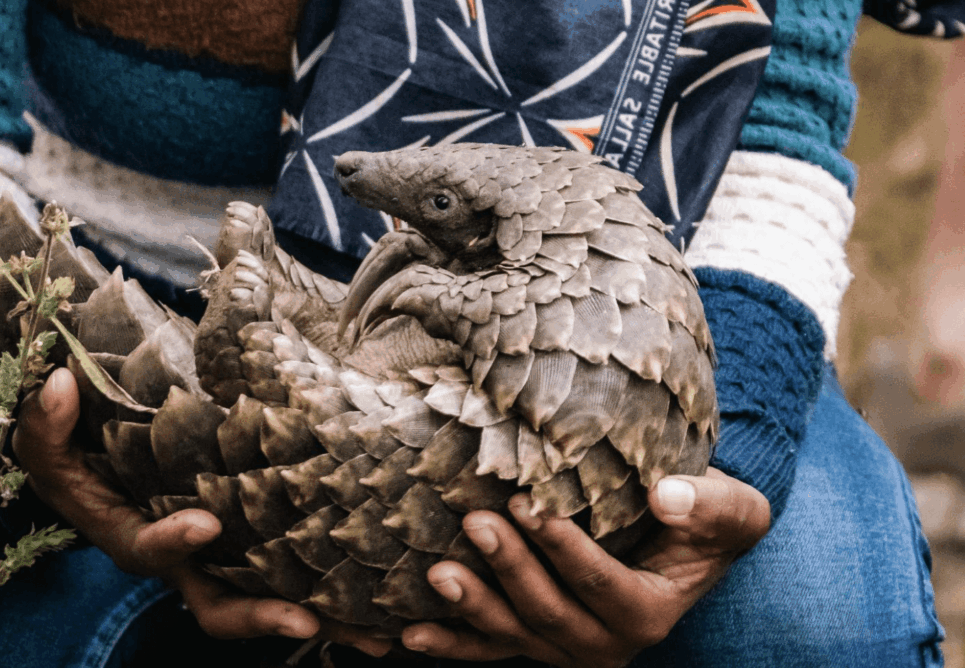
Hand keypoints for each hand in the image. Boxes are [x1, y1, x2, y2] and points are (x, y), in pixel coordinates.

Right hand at [12, 369, 389, 653]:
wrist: (114, 461)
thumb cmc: (80, 453)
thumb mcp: (52, 442)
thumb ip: (48, 422)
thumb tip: (61, 382)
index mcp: (132, 536)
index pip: (147, 549)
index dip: (171, 542)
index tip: (203, 522)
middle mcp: (183, 561)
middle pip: (218, 606)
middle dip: (260, 618)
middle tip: (305, 621)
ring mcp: (223, 559)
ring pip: (269, 600)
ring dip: (320, 618)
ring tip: (377, 633)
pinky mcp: (258, 546)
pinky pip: (295, 576)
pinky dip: (337, 590)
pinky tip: (388, 595)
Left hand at [401, 468, 769, 666]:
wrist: (689, 545)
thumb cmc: (708, 519)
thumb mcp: (730, 509)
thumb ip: (707, 505)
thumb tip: (668, 496)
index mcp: (649, 613)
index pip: (602, 584)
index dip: (565, 549)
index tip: (530, 505)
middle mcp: (607, 643)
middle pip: (550, 611)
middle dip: (511, 568)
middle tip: (476, 522)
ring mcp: (566, 647)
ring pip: (515, 634)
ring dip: (474, 605)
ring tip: (438, 572)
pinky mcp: (538, 640)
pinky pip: (493, 647)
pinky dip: (455, 642)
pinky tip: (412, 632)